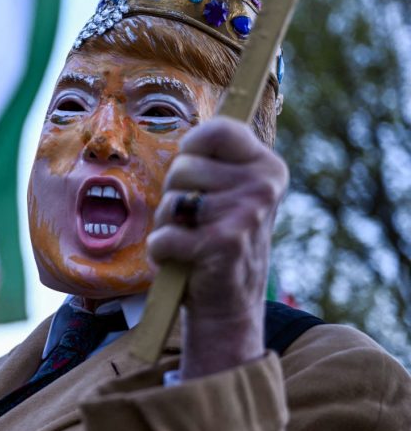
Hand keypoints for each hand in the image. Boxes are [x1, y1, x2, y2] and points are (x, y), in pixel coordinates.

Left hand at [147, 117, 288, 379]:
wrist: (229, 305)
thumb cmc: (218, 239)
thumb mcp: (230, 192)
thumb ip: (216, 160)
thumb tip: (196, 126)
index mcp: (267, 167)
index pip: (216, 130)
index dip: (192, 149)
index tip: (196, 174)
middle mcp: (263, 186)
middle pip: (182, 166)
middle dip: (175, 195)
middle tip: (197, 221)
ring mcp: (246, 214)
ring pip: (171, 201)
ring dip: (169, 225)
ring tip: (192, 240)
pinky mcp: (223, 244)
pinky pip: (164, 236)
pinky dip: (163, 252)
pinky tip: (186, 261)